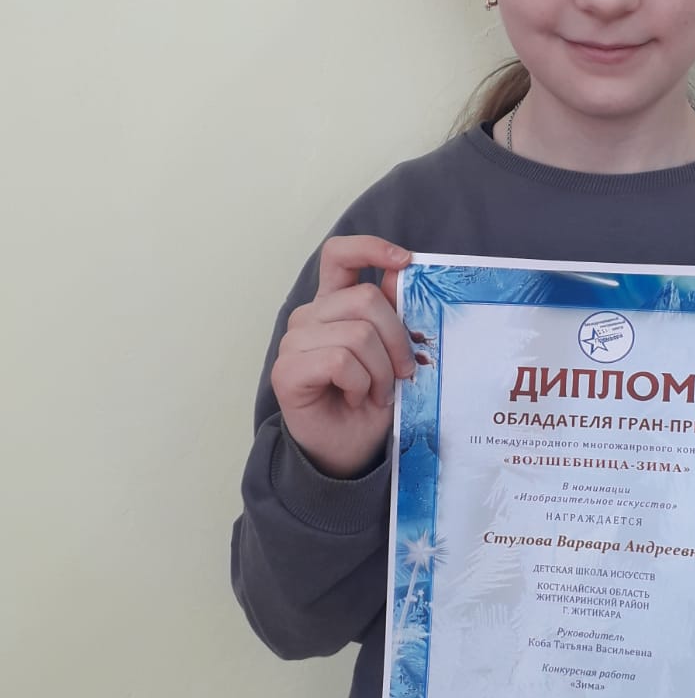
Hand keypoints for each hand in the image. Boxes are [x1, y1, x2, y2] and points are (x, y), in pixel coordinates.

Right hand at [270, 236, 422, 478]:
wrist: (351, 450)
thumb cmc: (371, 401)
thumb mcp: (394, 351)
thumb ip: (394, 310)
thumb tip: (402, 268)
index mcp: (334, 304)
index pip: (340, 255)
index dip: (371, 247)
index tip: (406, 261)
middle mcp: (310, 317)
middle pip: (366, 299)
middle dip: (397, 340)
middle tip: (401, 374)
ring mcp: (293, 342)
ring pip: (357, 334)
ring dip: (380, 371)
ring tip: (375, 392)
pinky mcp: (286, 371)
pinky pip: (340, 361)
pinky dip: (360, 384)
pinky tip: (356, 398)